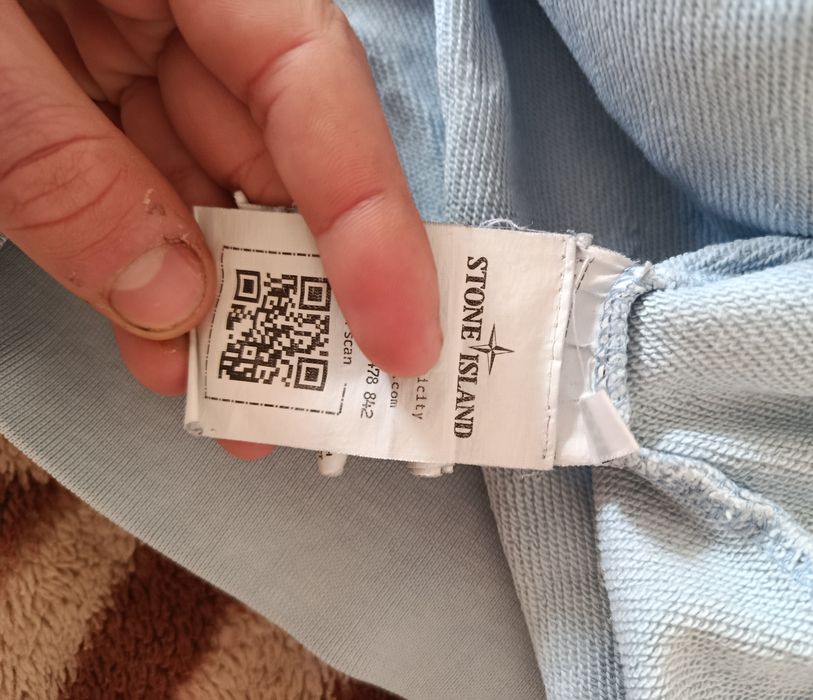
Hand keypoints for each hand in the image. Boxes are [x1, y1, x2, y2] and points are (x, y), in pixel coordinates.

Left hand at [0, 1, 441, 458]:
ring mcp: (126, 50)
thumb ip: (62, 168)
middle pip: (278, 149)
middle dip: (306, 283)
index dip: (371, 216)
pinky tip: (162, 355)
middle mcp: (178, 5)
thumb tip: (172, 299)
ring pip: (207, 188)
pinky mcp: (79, 95)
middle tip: (331, 397)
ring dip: (225, 302)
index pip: (313, 82)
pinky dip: (147, 276)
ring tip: (245, 406)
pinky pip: (135, 192)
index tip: (403, 336)